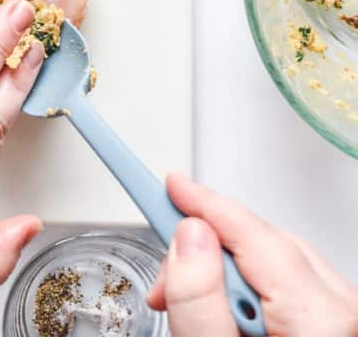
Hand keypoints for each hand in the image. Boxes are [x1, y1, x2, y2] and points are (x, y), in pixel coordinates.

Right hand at [147, 173, 357, 336]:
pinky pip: (285, 280)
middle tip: (165, 281)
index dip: (206, 202)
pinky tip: (222, 313)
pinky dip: (245, 286)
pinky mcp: (332, 321)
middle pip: (261, 243)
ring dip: (222, 270)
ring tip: (191, 308)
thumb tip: (189, 237)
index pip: (254, 233)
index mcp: (318, 318)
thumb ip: (199, 300)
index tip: (171, 182)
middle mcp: (342, 309)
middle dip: (205, 248)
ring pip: (271, 259)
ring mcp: (341, 315)